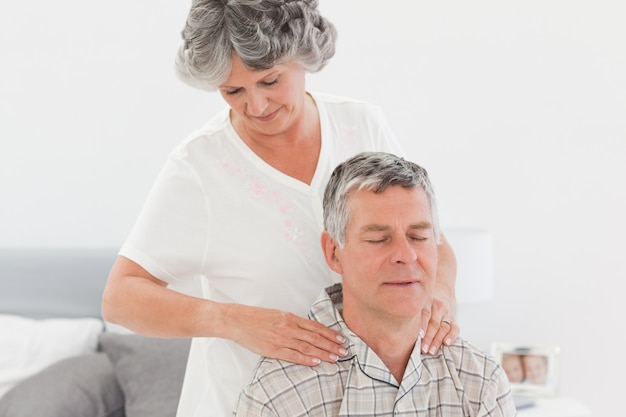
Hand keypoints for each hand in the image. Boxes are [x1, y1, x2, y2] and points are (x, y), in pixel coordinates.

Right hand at [226, 304, 346, 365]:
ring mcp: (281, 338)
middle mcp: (288, 327)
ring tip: (335, 357)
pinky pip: (293, 355)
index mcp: (290, 317)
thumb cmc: (256, 318)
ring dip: (323, 353)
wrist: (237, 321)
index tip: (340, 338)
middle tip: (343, 350)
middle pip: (315, 337)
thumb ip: (292, 322)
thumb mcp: (277, 314)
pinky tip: (316, 362)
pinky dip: (306, 359)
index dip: (330, 333)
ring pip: (307, 346)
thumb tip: (306, 329)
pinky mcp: (273, 349)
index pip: (315, 326)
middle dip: (331, 344)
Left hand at [419, 282, 458, 355]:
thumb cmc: (424, 303)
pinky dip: (452, 336)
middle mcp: (438, 306)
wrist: (442, 292)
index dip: (421, 326)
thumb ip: (412, 312)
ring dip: (437, 340)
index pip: (424, 314)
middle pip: (433, 324)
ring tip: (431, 351)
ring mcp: (447, 313)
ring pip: (443, 327)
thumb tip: (399, 329)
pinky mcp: (454, 319)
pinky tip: (446, 343)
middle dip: (428, 338)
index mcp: (426, 301)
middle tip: (423, 349)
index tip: (418, 337)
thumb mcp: (418, 303)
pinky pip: (455, 328)